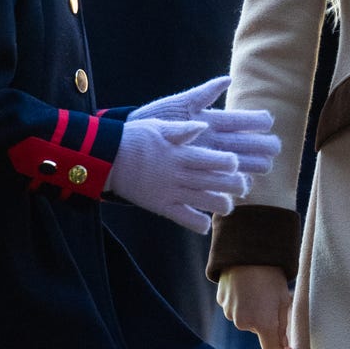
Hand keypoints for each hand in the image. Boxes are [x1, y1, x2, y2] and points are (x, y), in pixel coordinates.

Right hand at [105, 117, 248, 233]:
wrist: (107, 159)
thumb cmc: (134, 138)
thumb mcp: (158, 126)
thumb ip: (183, 130)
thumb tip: (204, 125)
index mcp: (182, 153)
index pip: (218, 160)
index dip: (232, 163)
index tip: (236, 162)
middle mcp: (180, 174)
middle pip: (220, 183)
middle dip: (237, 185)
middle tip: (242, 185)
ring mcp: (172, 193)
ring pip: (208, 204)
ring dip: (224, 205)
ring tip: (227, 202)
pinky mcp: (162, 207)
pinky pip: (187, 220)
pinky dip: (201, 223)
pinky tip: (206, 221)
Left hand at [132, 76, 280, 174]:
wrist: (132, 141)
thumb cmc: (157, 118)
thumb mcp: (181, 104)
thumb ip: (205, 93)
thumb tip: (229, 79)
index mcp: (211, 121)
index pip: (240, 121)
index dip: (256, 121)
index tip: (268, 121)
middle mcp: (213, 140)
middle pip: (244, 143)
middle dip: (261, 144)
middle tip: (275, 148)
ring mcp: (206, 156)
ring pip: (237, 161)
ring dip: (251, 164)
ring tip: (266, 167)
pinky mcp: (196, 171)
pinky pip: (218, 178)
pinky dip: (231, 181)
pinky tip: (242, 185)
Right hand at [217, 264, 293, 348]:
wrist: (248, 251)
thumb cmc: (271, 276)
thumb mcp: (284, 300)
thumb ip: (283, 327)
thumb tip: (283, 346)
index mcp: (263, 324)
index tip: (289, 347)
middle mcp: (244, 323)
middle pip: (258, 330)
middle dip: (266, 321)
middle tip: (272, 300)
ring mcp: (230, 312)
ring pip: (245, 319)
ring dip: (252, 311)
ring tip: (257, 289)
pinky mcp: (221, 301)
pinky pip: (234, 308)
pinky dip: (240, 302)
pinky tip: (246, 286)